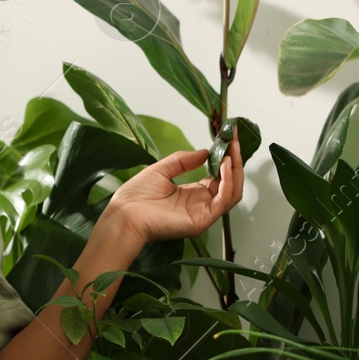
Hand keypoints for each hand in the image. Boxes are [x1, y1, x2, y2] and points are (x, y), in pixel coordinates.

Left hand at [107, 136, 244, 245]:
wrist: (123, 215)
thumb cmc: (135, 197)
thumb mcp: (161, 170)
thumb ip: (183, 161)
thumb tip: (205, 151)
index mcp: (192, 194)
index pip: (219, 177)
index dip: (226, 158)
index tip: (229, 139)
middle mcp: (201, 204)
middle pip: (230, 184)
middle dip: (234, 161)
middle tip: (235, 140)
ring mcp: (203, 214)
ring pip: (232, 193)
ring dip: (235, 170)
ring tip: (231, 151)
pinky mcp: (201, 220)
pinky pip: (223, 201)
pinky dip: (228, 182)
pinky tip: (224, 165)